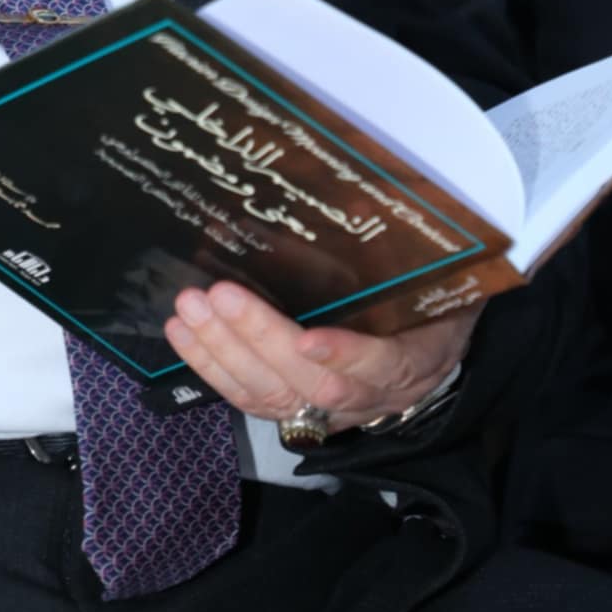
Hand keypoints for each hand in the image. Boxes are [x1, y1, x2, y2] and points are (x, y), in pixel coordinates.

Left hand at [163, 282, 480, 433]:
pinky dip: (213, 367)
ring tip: (189, 310)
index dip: (344, 356)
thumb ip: (391, 251)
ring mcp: (331, 411)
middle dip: (260, 340)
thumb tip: (353, 198)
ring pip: (275, 394)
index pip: (380, 365)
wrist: (428, 351)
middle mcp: (371, 395)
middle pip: (313, 384)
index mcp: (411, 358)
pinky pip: (252, 398)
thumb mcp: (422, 278)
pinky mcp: (297, 412)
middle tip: (219, 296)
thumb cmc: (422, 304)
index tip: (307, 339)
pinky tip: (183, 334)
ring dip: (225, 353)